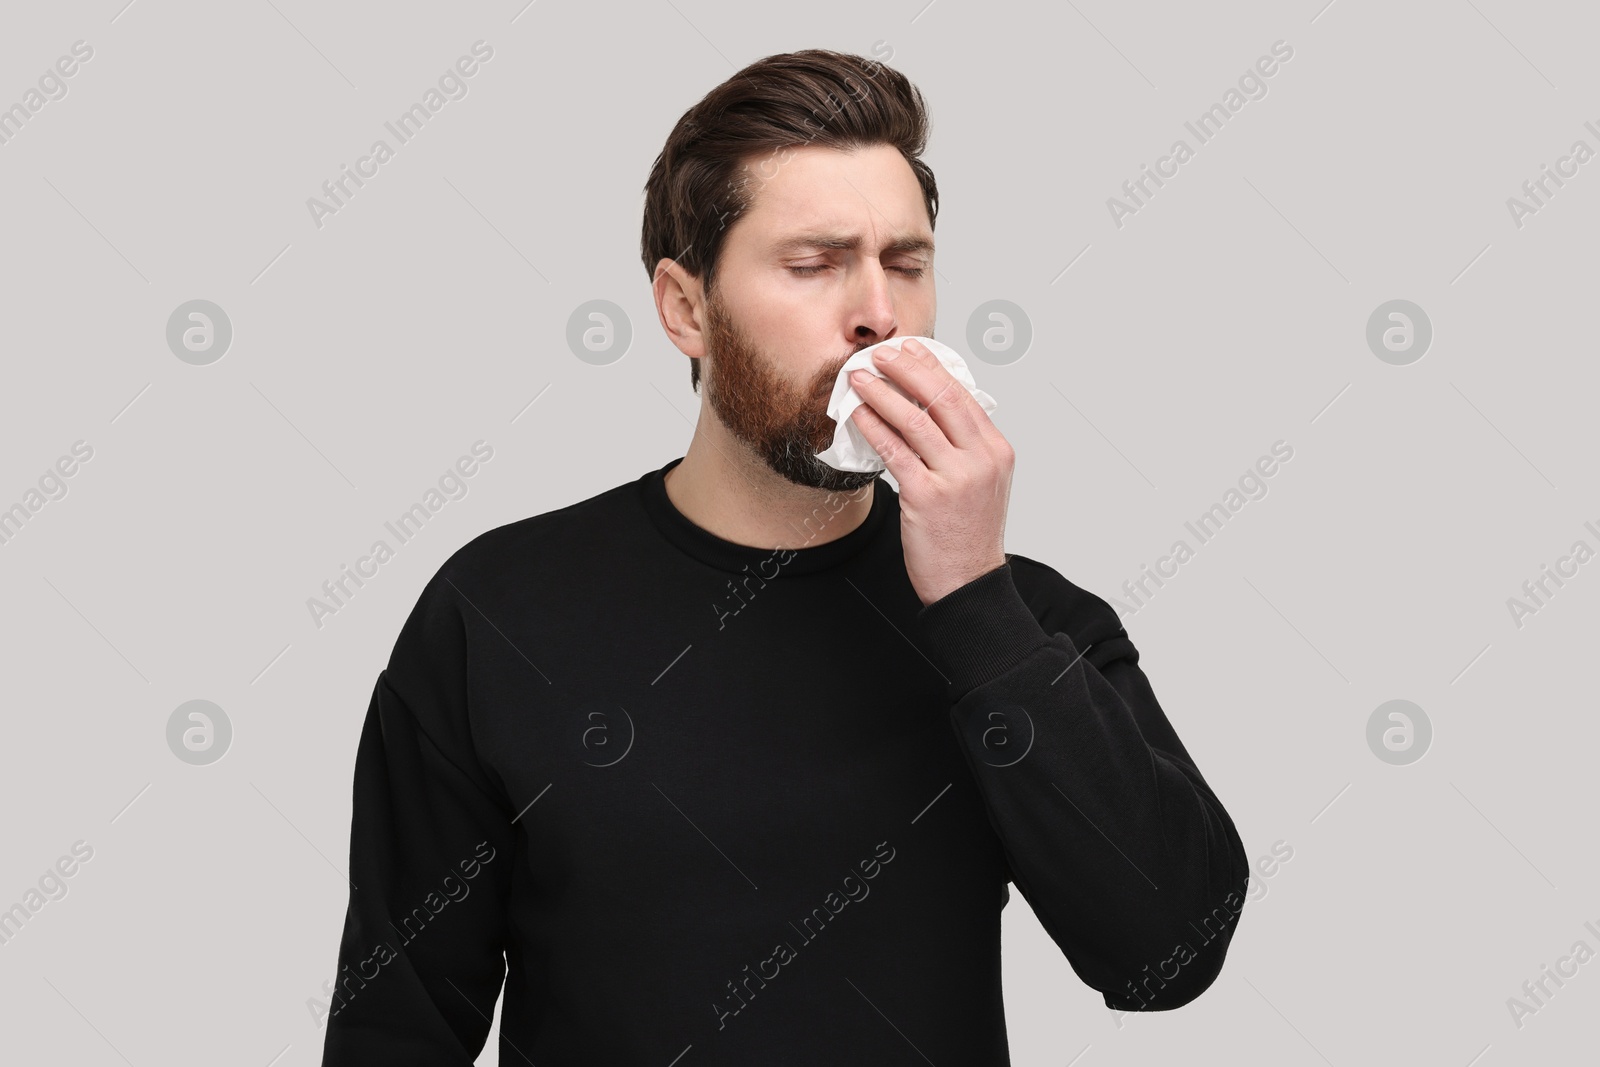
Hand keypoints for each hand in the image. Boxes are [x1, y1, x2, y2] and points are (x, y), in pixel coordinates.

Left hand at [848, 338, 1012, 605]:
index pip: (962, 395)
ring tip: (860, 380)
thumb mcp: (981, 484)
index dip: (931, 368)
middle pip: (940, 398)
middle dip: (905, 370)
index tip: (908, 350)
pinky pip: (894, 452)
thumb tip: (926, 411)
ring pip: (914, 420)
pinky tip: (859, 416)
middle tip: (879, 355)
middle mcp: (980, 459)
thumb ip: (962, 448)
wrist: (968, 584)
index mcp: (996, 450)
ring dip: (882, 394)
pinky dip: (874, 428)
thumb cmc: (968, 535)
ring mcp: (956, 478)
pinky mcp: (928, 497)